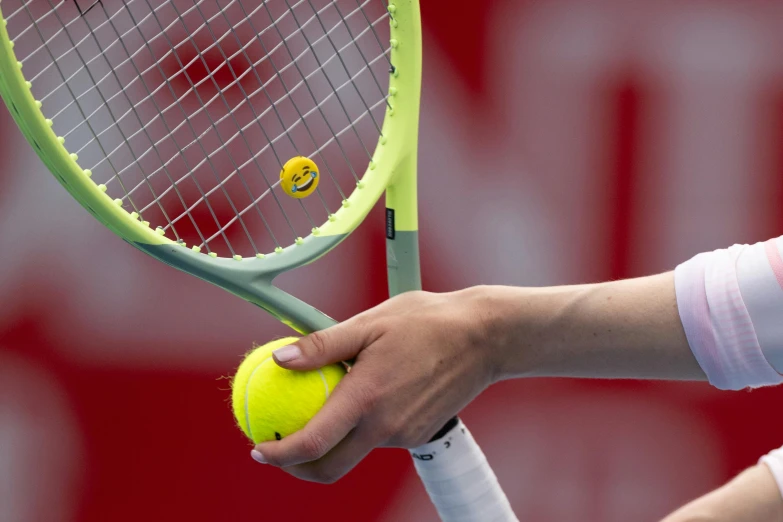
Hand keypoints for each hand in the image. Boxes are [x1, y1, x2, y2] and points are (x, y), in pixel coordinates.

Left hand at [251, 287, 497, 482]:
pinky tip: (363, 398)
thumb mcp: (370, 323)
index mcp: (367, 399)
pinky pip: (380, 440)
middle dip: (297, 468)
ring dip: (332, 442)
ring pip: (356, 452)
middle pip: (330, 468)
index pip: (312, 444)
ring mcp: (405, 435)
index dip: (279, 455)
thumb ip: (322, 346)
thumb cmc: (427, 321)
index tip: (258, 449)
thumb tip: (279, 359)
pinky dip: (361, 429)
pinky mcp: (420, 435)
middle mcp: (386, 426)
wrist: (485, 337)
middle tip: (279, 448)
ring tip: (324, 405)